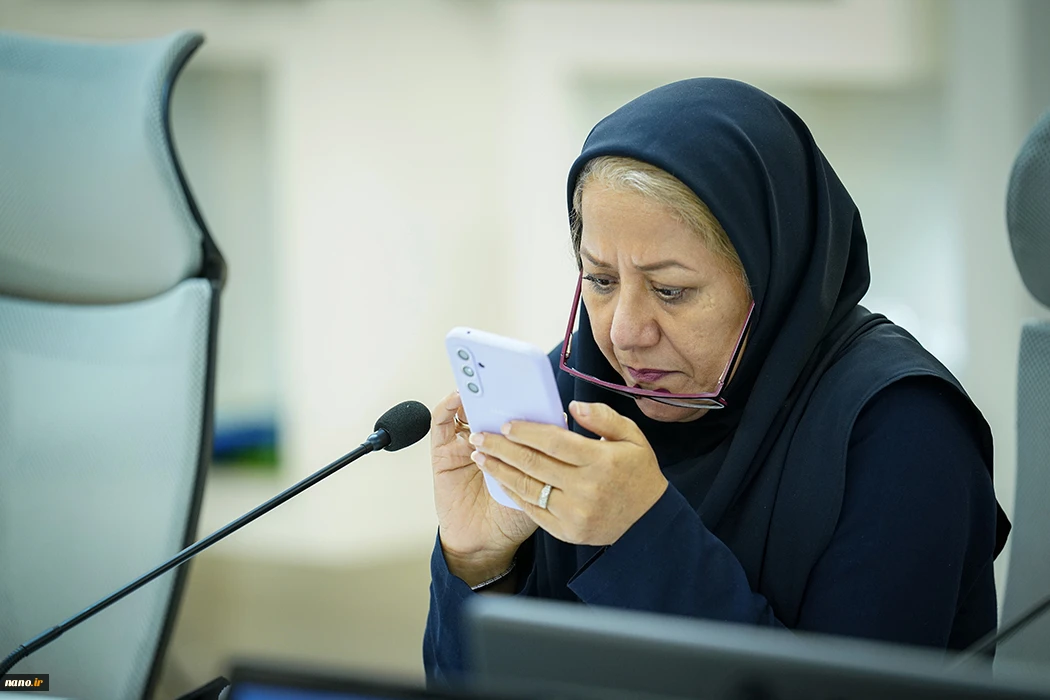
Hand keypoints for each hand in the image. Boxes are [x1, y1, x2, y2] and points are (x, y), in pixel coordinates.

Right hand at [430, 391, 537, 585]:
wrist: (486, 543)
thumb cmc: (513, 517)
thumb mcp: (538, 485)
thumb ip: (546, 459)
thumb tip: (561, 425)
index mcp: (515, 445)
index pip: (518, 412)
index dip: (524, 395)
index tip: (534, 381)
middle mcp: (490, 440)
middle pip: (492, 406)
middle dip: (498, 389)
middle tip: (506, 376)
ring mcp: (466, 443)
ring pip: (466, 409)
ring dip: (472, 392)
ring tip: (481, 383)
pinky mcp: (443, 452)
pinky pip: (441, 423)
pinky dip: (447, 406)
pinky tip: (457, 399)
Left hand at [468, 400, 667, 545]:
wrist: (648, 523)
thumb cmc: (638, 474)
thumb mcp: (632, 437)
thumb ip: (603, 418)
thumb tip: (572, 407)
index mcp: (600, 461)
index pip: (554, 441)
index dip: (526, 432)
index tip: (506, 424)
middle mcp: (585, 488)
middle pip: (533, 463)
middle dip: (501, 448)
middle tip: (479, 436)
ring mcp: (574, 513)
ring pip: (527, 487)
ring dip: (499, 470)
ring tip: (480, 456)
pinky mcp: (566, 531)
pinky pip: (532, 510)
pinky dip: (512, 492)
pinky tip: (500, 479)